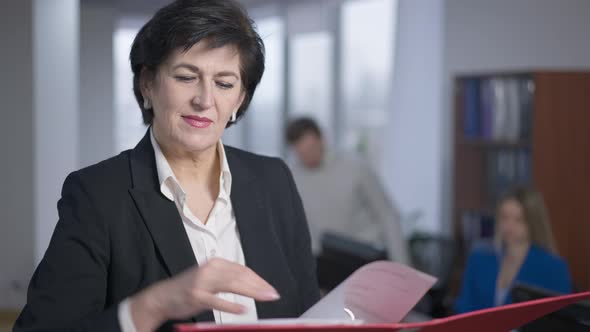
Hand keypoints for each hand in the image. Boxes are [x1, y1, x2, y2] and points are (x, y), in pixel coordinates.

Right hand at [129, 257, 279, 330]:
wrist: (163, 297)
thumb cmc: (189, 289)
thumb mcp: (210, 279)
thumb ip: (227, 279)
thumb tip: (252, 284)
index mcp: (216, 263)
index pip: (243, 270)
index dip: (259, 280)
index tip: (270, 289)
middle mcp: (211, 269)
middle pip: (241, 276)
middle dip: (260, 286)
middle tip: (273, 295)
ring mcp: (203, 282)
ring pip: (233, 285)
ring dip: (252, 292)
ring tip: (265, 298)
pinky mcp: (196, 295)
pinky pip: (217, 300)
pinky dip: (232, 305)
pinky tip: (243, 309)